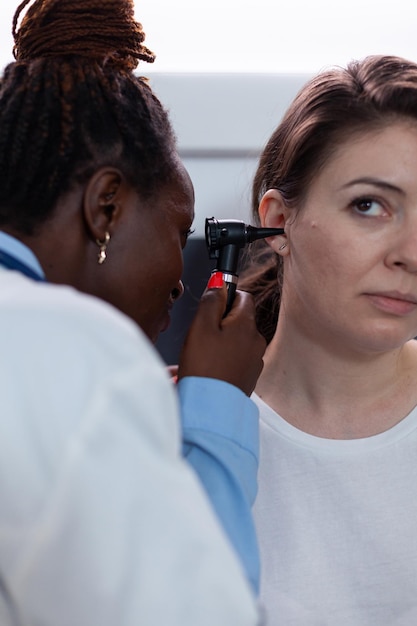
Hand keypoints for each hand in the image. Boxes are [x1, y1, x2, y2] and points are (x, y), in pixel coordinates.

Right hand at [178, 278, 265, 395]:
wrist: (211, 409)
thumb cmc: (204, 369)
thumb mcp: (200, 327)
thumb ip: (211, 301)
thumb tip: (219, 282)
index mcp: (247, 325)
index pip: (243, 295)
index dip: (224, 297)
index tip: (209, 307)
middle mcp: (256, 341)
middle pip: (238, 319)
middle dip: (219, 323)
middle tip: (199, 336)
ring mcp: (255, 360)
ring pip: (235, 340)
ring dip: (219, 342)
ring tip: (200, 356)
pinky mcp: (249, 377)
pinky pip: (235, 359)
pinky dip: (222, 360)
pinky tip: (208, 369)